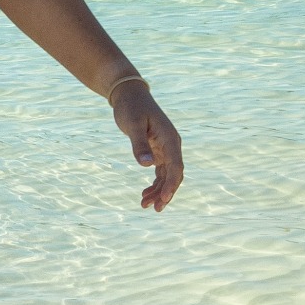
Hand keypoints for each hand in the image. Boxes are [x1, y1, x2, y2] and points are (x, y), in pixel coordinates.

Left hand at [112, 81, 185, 211]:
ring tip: (145, 205)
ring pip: (167, 175)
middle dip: (166, 193)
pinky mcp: (157, 150)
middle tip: (154, 209)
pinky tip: (145, 194)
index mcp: (170, 139)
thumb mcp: (133, 124)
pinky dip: (154, 183)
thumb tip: (146, 165)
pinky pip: (160, 171)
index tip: (163, 200)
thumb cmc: (131, 107)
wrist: (129, 95)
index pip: (176, 167)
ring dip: (158, 191)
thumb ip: (139, 144)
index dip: (171, 185)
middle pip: (174, 174)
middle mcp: (171, 145)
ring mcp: (166, 148)